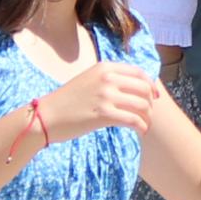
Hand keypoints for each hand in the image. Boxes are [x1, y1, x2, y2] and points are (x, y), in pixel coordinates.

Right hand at [39, 58, 172, 143]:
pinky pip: (133, 120)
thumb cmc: (67, 101)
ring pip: (141, 104)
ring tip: (146, 124)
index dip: (150, 85)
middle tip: (149, 114)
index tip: (153, 97)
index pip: (138, 72)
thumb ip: (109, 79)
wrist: (46, 116)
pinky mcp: (104, 114)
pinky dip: (141, 126)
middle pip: (143, 88)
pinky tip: (141, 131)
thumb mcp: (88, 80)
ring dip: (148, 116)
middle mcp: (107, 78)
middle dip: (150, 103)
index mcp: (104, 67)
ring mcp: (105, 95)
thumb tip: (132, 87)